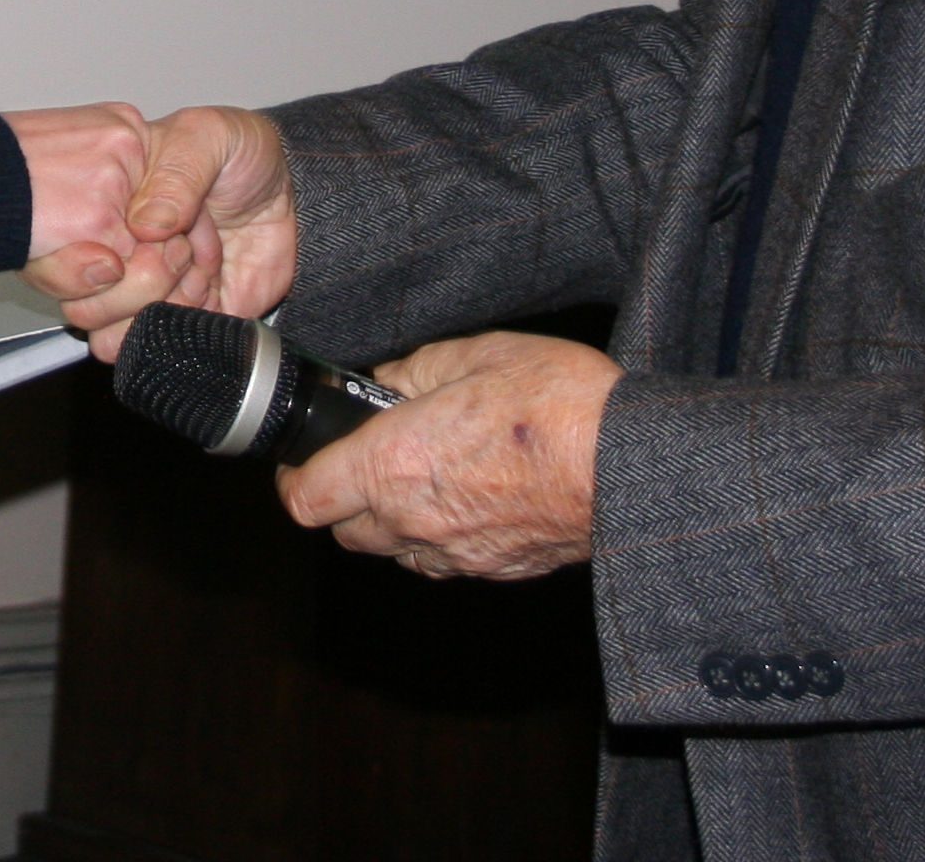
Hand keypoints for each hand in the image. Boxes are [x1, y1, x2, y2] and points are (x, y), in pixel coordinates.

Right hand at [24, 105, 293, 355]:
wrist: (292, 191)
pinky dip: (190, 322)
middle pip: (85, 306)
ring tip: (196, 264)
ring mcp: (146, 290)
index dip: (100, 254)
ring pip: (115, 336)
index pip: (63, 253)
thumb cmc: (240, 154)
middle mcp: (116, 253)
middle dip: (142, 279)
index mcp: (103, 206)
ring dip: (161, 305)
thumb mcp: (208, 137)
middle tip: (180, 243)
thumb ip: (177, 173)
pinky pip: (165, 345)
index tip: (145, 233)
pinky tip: (209, 285)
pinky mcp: (183, 318)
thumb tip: (146, 223)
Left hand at [277, 331, 618, 581]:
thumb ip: (413, 371)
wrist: (630, 465)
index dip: (295, 479)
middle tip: (367, 459)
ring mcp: (457, 554)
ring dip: (393, 524)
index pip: (305, 500)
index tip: (305, 459)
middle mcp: (415, 521)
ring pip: (395, 553)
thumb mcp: (474, 354)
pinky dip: (441, 538)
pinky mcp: (496, 570)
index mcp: (393, 465)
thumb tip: (384, 383)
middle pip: (344, 533)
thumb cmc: (556, 402)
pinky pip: (445, 562)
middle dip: (342, 501)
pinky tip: (470, 497)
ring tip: (425, 476)